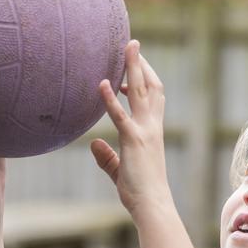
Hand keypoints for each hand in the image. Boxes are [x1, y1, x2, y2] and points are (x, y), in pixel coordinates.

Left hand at [90, 40, 171, 216]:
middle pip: (149, 86)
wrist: (153, 205)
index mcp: (152, 131)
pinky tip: (101, 83)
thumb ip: (108, 157)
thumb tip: (94, 145)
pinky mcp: (132, 140)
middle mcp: (152, 126)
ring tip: (126, 46)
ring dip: (132, 67)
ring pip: (139, 92)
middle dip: (140, 63)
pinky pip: (120, 115)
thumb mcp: (121, 170)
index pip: (153, 97)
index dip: (145, 78)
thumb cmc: (140, 191)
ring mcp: (144, 131)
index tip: (133, 64)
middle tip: (132, 42)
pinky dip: (110, 98)